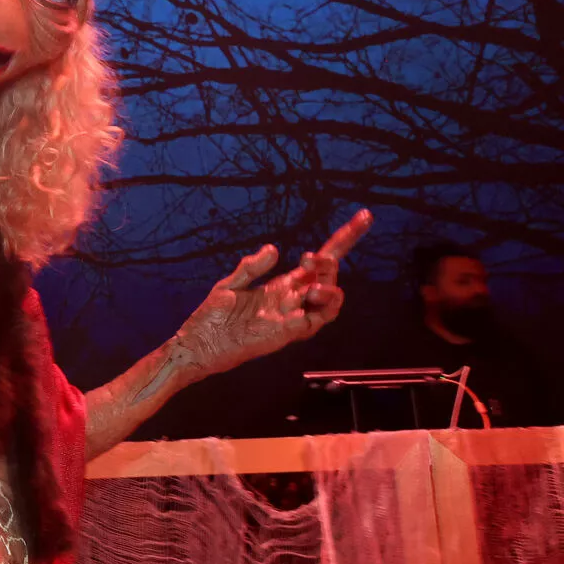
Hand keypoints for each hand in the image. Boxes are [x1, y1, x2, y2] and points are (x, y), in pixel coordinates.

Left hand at [174, 209, 372, 378]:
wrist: (199, 345)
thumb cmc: (213, 317)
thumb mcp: (230, 284)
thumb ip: (251, 267)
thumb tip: (274, 249)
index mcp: (282, 285)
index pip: (319, 262)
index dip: (342, 240)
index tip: (363, 218)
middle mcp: (292, 300)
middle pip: (327, 278)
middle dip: (328, 264)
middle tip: (311, 258)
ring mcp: (290, 318)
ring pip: (328, 303)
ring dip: (329, 289)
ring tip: (313, 285)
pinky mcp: (285, 335)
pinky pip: (310, 324)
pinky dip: (315, 313)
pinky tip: (305, 302)